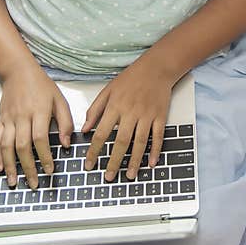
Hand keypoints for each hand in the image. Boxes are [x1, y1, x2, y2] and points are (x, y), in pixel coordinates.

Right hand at [0, 64, 74, 189]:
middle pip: (22, 146)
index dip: (45, 156)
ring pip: (6, 146)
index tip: (50, 170)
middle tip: (34, 183)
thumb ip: (66, 121)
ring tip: (15, 181)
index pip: (41, 138)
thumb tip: (67, 144)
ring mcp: (8, 119)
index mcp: (38, 111)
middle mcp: (21, 117)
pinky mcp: (0, 120)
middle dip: (28, 167)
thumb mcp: (60, 100)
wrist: (18, 71)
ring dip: (10, 165)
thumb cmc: (42, 86)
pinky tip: (0, 167)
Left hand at [83, 58, 175, 181]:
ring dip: (134, 160)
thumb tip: (84, 129)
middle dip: (114, 161)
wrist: (156, 67)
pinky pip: (158, 136)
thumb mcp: (107, 90)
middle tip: (108, 177)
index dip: (94, 151)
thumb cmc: (131, 78)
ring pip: (140, 142)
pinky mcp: (160, 116)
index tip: (89, 164)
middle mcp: (130, 112)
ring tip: (130, 175)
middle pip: (121, 141)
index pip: (101, 133)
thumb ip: (95, 110)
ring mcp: (147, 115)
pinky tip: (151, 163)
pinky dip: (155, 150)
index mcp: (115, 106)